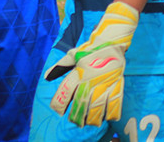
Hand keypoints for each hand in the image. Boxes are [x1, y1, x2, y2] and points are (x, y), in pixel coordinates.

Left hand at [46, 1, 137, 125]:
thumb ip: (60, 66)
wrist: (111, 40)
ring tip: (89, 123)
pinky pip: (115, 100)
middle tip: (75, 122)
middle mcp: (90, 81)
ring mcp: (104, 82)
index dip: (59, 104)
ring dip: (93, 117)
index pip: (65, 93)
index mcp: (78, 74)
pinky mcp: (115, 82)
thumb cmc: (91, 47)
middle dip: (77, 116)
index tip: (59, 111)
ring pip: (97, 106)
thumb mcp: (73, 54)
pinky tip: (108, 117)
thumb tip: (47, 76)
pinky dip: (112, 111)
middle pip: (81, 104)